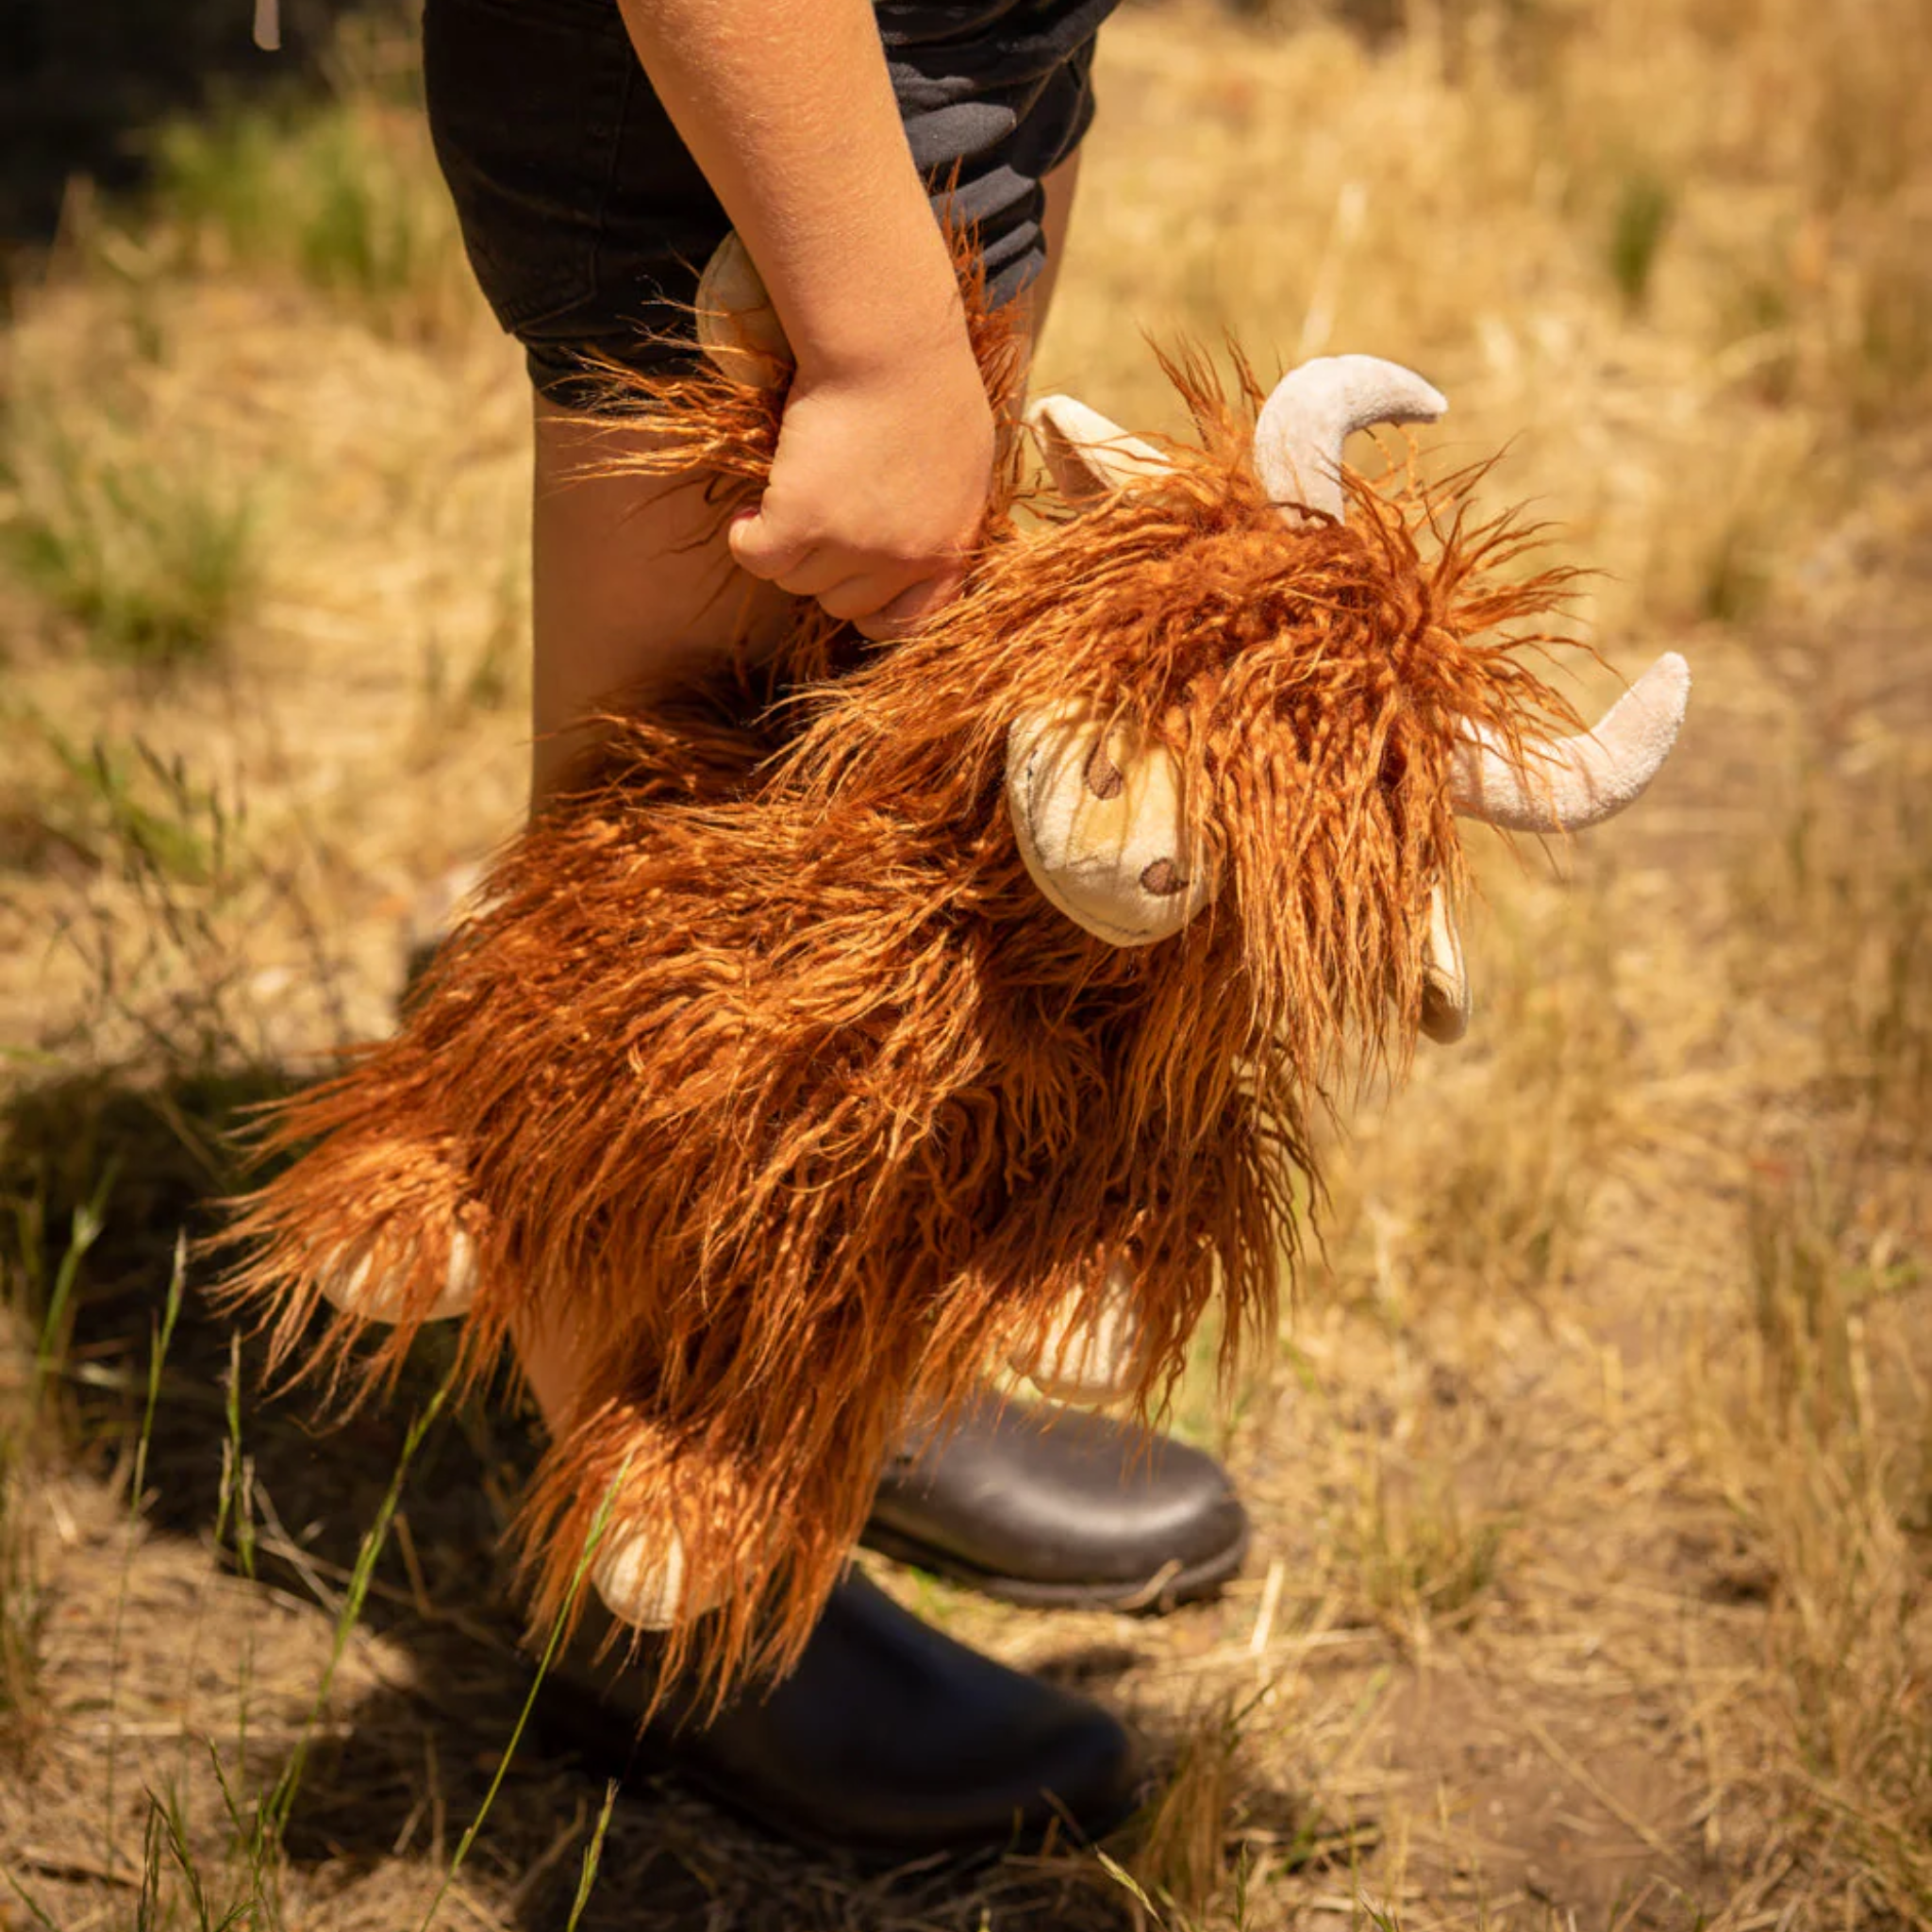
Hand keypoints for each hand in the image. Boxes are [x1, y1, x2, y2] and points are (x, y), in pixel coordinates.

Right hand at [727, 324, 995, 639]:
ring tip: (788, 498)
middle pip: (843, 603)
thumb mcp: (965, 467)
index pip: (911, 623)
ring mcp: (854, 544)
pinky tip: (749, 514)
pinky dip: (746, 539)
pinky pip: (758, 559)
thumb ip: (944, 518)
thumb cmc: (931, 386)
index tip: (853, 579)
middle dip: (825, 568)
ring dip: (786, 547)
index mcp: (950, 548)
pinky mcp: (804, 520)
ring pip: (798, 581)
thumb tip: (916, 541)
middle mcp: (904, 559)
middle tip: (815, 519)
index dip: (875, 607)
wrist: (891, 343)